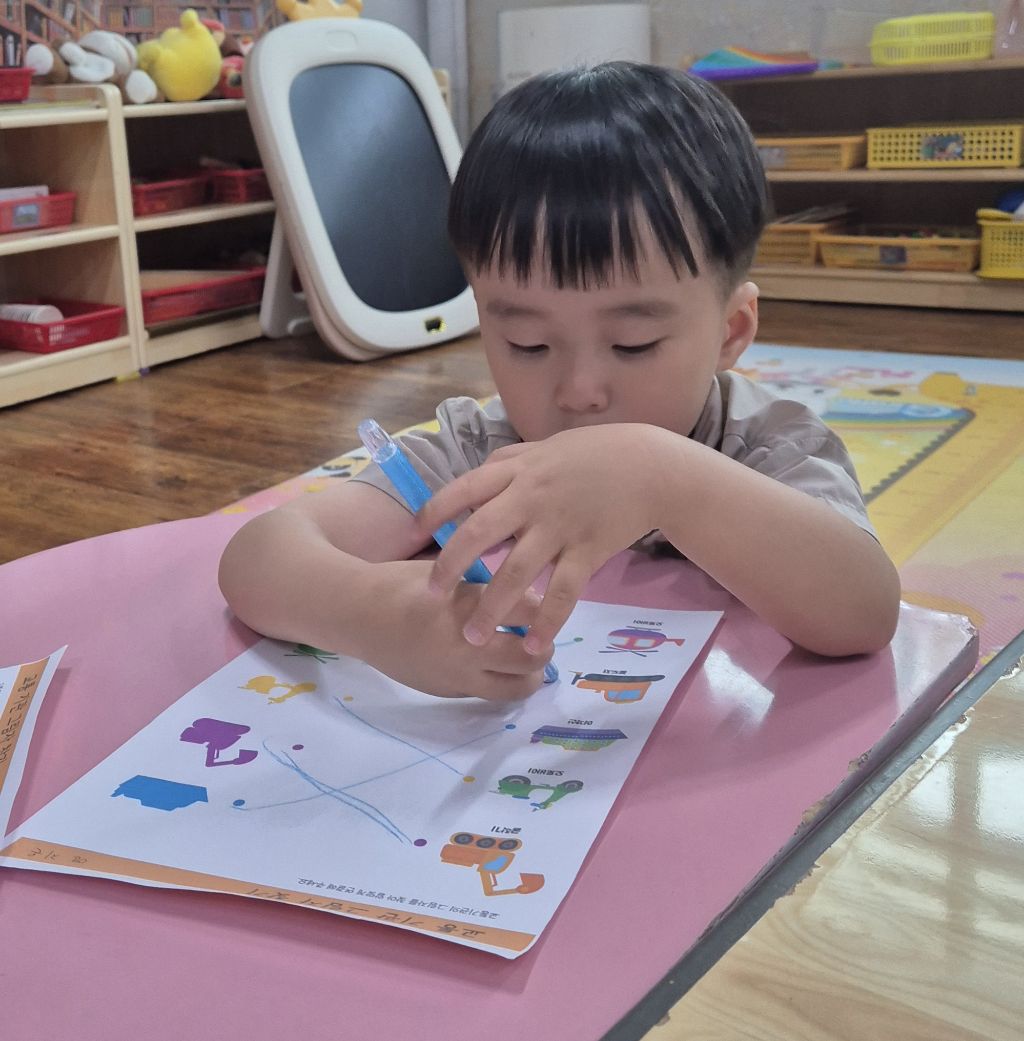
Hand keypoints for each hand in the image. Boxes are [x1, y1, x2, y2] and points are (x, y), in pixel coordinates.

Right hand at [358, 559, 550, 700]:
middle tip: (538, 634)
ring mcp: (458, 674)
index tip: (538, 602)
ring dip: (529, 673)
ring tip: (523, 657)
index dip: (541, 606)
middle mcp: (468, 645)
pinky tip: (493, 664)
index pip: (529, 610)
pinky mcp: (448, 691)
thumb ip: (484, 588)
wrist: (358, 616)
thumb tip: (524, 594)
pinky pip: (489, 693)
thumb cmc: (402, 585)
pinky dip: (501, 681)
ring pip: (517, 687)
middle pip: (531, 657)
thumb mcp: (448, 574)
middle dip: (543, 645)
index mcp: (468, 607)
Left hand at [417, 424, 673, 653]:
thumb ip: (507, 464)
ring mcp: (560, 526)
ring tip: (471, 637)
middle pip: (479, 534)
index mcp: (517, 471)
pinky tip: (534, 644)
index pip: (463, 491)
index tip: (414, 537)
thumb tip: (473, 480)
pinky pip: (563, 591)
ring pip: (517, 570)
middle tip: (432, 595)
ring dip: (492, 606)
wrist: (650, 466)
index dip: (433, 514)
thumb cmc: (594, 454)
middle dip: (450, 566)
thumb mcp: (544, 448)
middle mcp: (532, 498)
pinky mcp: (588, 550)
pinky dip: (548, 619)